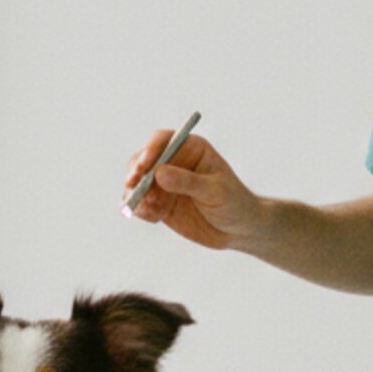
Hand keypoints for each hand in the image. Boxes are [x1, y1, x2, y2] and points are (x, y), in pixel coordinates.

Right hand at [121, 130, 262, 250]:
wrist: (239, 230)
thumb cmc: (234, 203)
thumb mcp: (214, 191)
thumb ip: (187, 182)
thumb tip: (159, 173)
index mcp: (190, 149)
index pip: (162, 141)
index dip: (149, 150)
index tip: (144, 167)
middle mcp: (174, 163)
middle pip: (142, 160)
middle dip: (135, 174)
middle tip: (133, 187)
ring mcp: (164, 184)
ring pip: (137, 183)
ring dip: (135, 195)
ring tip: (148, 209)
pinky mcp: (160, 204)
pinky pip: (141, 204)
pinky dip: (140, 210)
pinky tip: (153, 218)